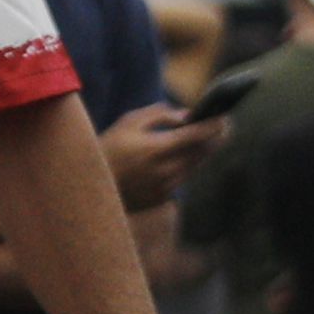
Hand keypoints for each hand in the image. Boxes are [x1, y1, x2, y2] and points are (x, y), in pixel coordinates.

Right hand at [95, 99, 216, 209]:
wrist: (88, 186)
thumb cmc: (108, 147)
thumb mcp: (128, 122)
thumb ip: (159, 115)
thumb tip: (186, 116)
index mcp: (158, 148)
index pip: (198, 135)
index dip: (215, 126)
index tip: (226, 118)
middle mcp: (166, 170)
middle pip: (203, 152)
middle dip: (214, 138)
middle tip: (222, 127)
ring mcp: (166, 187)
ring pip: (194, 166)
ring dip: (200, 153)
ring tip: (201, 141)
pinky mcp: (162, 198)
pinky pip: (181, 179)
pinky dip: (183, 167)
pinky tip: (174, 159)